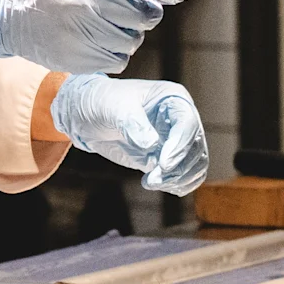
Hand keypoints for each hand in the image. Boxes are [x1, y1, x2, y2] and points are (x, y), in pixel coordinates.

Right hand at [0, 0, 185, 76]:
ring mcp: (79, 33)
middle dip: (141, 15)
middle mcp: (85, 2)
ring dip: (128, 36)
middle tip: (122, 10)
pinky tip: (95, 41)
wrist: (11, 8)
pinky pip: (117, 61)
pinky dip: (113, 53)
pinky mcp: (75, 59)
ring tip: (104, 25)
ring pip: (132, 42)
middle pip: (143, 17)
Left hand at [51, 74, 208, 195]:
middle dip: (178, 167)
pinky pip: (185, 175)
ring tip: (151, 182)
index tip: (163, 164)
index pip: (188, 123)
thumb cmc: (102, 101)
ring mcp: (176, 140)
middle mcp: (180, 120)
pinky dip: (176, 184)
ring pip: (194, 164)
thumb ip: (132, 123)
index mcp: (173, 99)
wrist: (88, 116)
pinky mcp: (167, 158)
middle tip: (153, 179)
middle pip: (195, 147)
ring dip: (178, 179)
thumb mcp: (113, 106)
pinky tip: (155, 184)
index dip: (180, 145)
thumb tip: (152, 145)